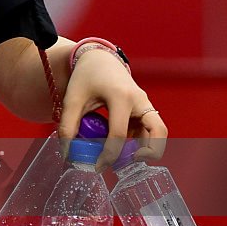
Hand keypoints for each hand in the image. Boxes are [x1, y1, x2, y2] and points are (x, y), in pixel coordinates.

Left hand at [57, 48, 167, 169]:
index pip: (119, 133)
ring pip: (157, 131)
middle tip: (128, 162)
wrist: (98, 59)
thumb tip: (67, 152)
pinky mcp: (144, 109)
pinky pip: (149, 129)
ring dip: (144, 147)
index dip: (109, 154)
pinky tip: (119, 144)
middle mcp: (139, 100)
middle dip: (150, 152)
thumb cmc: (86, 76)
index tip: (99, 167)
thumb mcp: (73, 99)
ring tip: (120, 156)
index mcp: (120, 97)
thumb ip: (68, 125)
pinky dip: (138, 140)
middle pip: (159, 131)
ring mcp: (144, 104)